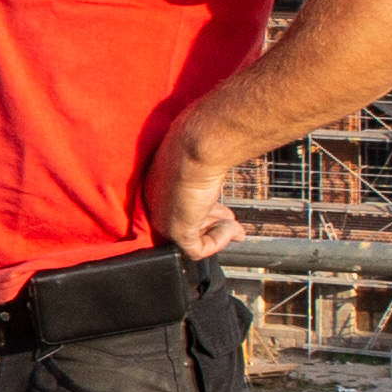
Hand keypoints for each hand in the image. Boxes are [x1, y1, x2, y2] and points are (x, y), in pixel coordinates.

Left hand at [146, 113, 250, 260]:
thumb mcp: (200, 160)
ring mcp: (164, 218)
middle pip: (185, 222)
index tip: (223, 210)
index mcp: (157, 182)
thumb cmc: (200, 140)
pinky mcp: (176, 230)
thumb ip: (204, 176)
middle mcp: (155, 202)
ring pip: (190, 238)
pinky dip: (218, 243)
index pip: (178, 204)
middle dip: (211, 223)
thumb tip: (216, 182)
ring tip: (236, 228)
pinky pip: (197, 250)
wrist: (201, 143)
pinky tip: (231, 228)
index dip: (203, 209)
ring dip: (217, 233)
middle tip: (232, 223)